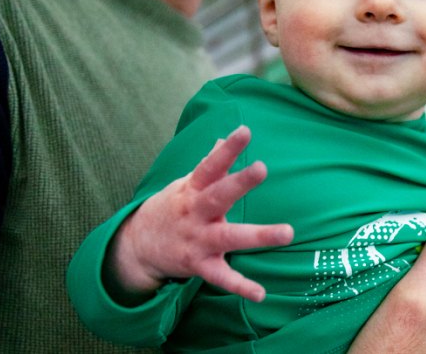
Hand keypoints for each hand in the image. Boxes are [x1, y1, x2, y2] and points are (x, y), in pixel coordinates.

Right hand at [105, 126, 292, 302]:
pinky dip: (241, 286)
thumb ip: (209, 165)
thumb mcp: (186, 184)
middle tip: (262, 167)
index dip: (227, 149)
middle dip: (239, 182)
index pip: (210, 165)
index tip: (244, 131)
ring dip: (259, 235)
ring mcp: (197, 240)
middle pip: (218, 195)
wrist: (137, 245)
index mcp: (193, 189)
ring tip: (288, 232)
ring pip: (229, 237)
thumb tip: (223, 139)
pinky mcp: (199, 266)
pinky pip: (222, 277)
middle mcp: (195, 213)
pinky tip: (261, 293)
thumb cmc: (172, 208)